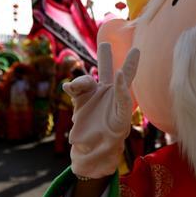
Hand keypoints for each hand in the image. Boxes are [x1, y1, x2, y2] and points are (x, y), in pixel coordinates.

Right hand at [63, 43, 139, 178]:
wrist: (91, 153)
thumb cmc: (109, 144)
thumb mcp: (118, 126)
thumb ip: (118, 105)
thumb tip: (117, 87)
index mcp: (123, 104)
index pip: (126, 85)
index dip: (126, 74)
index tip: (123, 67)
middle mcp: (110, 97)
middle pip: (111, 72)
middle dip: (108, 57)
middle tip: (107, 42)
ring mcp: (95, 98)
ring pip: (91, 78)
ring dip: (89, 73)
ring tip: (78, 82)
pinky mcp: (81, 102)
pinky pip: (77, 90)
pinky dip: (73, 86)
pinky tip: (68, 88)